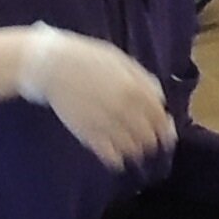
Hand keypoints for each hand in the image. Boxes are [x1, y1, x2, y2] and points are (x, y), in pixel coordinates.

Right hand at [18, 29, 174, 170]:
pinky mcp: (88, 135)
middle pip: (149, 137)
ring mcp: (106, 124)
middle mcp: (124, 109)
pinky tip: (116, 155)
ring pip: (132, 150)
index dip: (166, 129)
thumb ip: (143, 80)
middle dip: (153, 142)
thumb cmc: (87, 59)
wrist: (51, 66)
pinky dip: (117, 159)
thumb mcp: (121, 60)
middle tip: (150, 142)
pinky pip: (110, 156)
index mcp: (135, 89)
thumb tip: (159, 99)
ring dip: (136, 151)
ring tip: (133, 149)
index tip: (166, 133)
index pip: (160, 118)